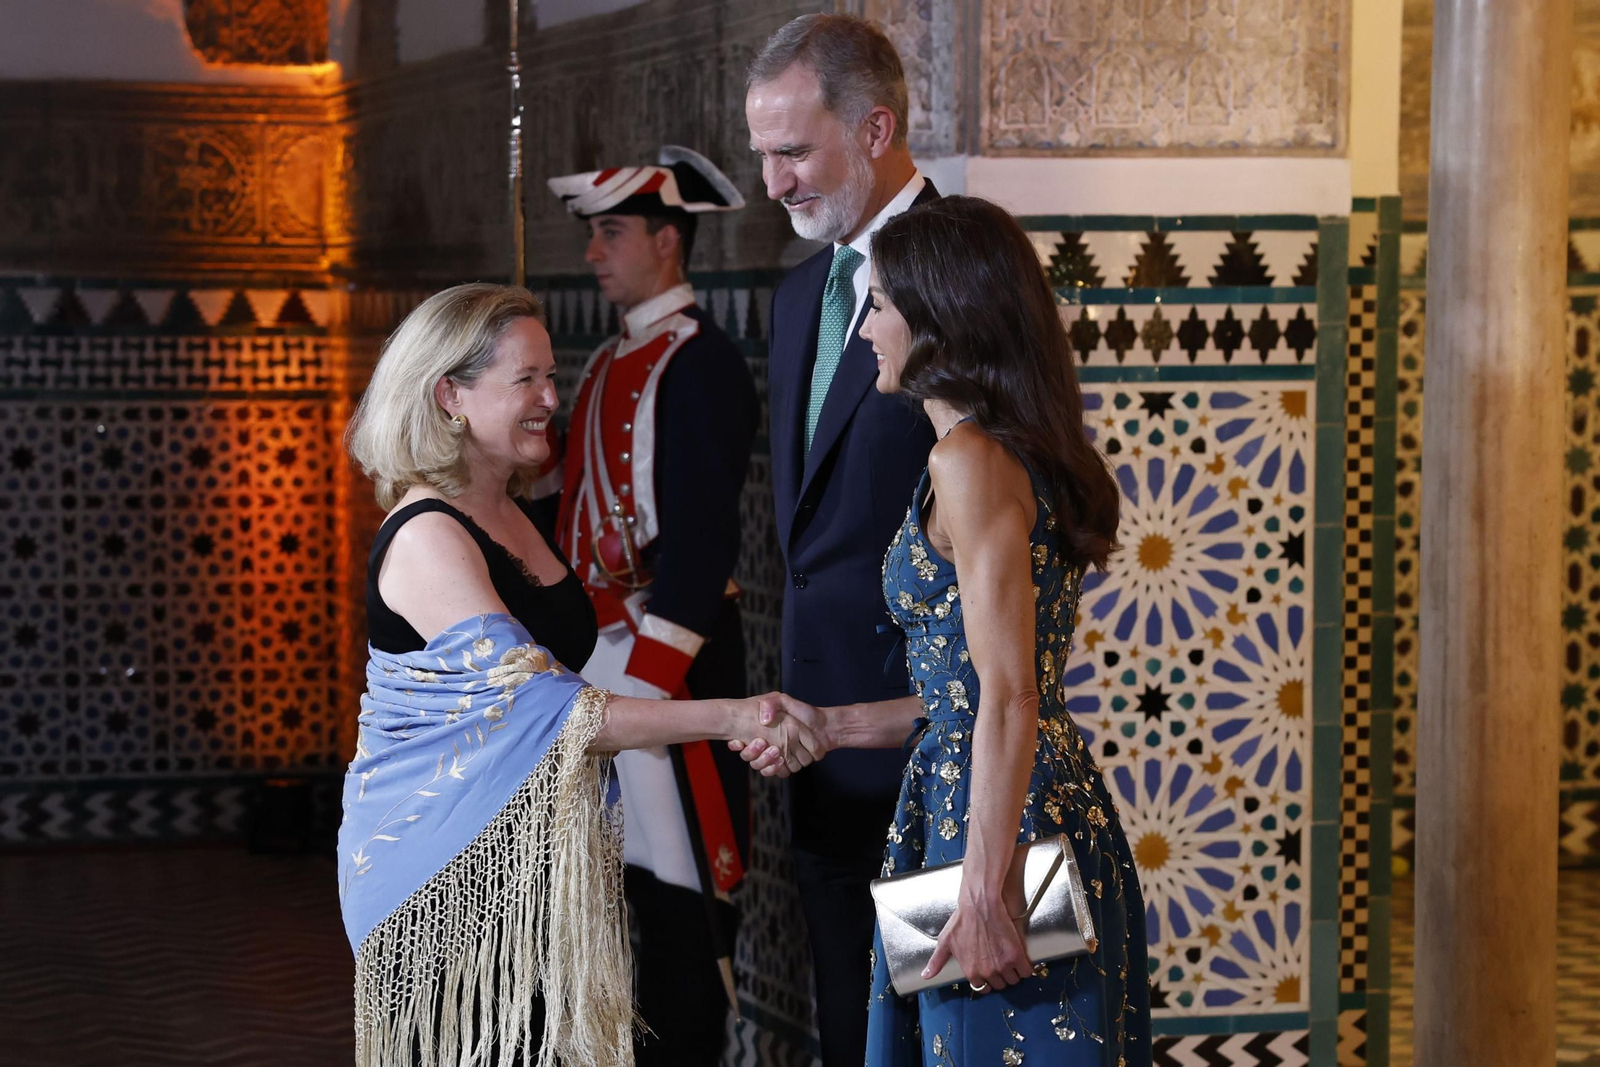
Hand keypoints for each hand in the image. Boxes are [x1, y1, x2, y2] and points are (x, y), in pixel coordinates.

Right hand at [728, 693, 830, 776]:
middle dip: (752, 753)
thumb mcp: (783, 700)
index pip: (741, 743)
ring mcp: (778, 757)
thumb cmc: (803, 711)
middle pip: (752, 758)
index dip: (738, 745)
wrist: (824, 725)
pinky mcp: (788, 765)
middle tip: (761, 743)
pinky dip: (777, 769)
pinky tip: (780, 760)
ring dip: (765, 761)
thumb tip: (762, 719)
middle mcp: (768, 746)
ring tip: (774, 751)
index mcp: (763, 733)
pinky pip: (778, 773)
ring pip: (763, 767)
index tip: (738, 742)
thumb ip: (771, 703)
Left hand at [921, 879, 1030, 993]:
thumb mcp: (945, 941)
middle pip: (1000, 984)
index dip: (988, 979)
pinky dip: (1026, 967)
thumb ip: (937, 961)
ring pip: (1014, 980)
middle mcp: (987, 972)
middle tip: (1001, 962)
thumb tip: (926, 976)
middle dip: (1001, 976)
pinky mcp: (1017, 956)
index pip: (983, 988)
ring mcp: (1003, 965)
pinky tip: (1022, 960)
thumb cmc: (962, 920)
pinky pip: (1026, 971)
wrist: (980, 904)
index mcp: (971, 972)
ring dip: (1014, 972)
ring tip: (1011, 961)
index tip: (990, 970)